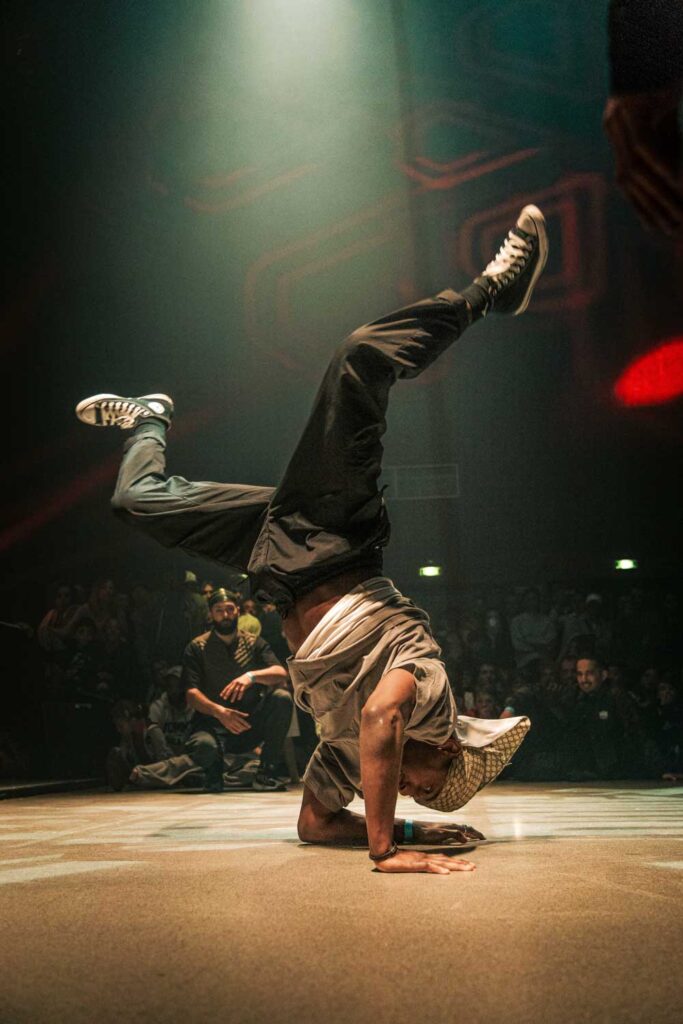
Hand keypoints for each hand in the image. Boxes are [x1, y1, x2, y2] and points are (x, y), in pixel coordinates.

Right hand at [214, 706, 251, 734]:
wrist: (220, 713)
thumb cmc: (228, 711)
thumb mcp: (235, 711)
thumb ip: (241, 714)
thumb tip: (248, 715)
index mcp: (235, 716)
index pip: (242, 722)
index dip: (246, 725)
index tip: (250, 727)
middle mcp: (233, 721)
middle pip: (240, 726)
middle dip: (244, 728)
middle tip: (247, 729)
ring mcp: (230, 724)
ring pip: (237, 729)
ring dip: (241, 730)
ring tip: (243, 730)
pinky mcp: (227, 726)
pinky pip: (232, 730)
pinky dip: (236, 732)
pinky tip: (238, 732)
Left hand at [220, 673, 254, 702]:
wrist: (250, 676)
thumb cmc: (243, 680)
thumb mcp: (237, 681)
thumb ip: (233, 685)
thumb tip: (229, 691)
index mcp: (233, 682)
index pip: (227, 687)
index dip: (224, 691)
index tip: (221, 695)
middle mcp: (236, 682)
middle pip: (230, 689)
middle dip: (227, 694)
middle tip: (224, 699)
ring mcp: (240, 683)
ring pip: (236, 691)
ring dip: (233, 696)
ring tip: (231, 701)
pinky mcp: (244, 685)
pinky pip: (242, 691)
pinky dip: (240, 695)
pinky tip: (238, 699)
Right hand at [375, 850, 475, 874]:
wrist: (383, 854)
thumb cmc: (394, 860)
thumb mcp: (410, 864)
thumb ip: (419, 865)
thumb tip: (429, 867)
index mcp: (425, 858)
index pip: (444, 859)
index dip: (457, 862)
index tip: (469, 865)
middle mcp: (426, 858)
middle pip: (447, 860)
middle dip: (461, 864)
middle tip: (474, 867)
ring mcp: (421, 861)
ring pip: (442, 863)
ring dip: (455, 866)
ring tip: (467, 868)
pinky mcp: (414, 865)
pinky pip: (428, 867)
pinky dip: (438, 869)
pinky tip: (446, 872)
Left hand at [413, 821, 484, 845]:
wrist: (416, 829)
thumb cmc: (428, 832)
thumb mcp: (441, 834)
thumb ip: (454, 835)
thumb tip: (466, 839)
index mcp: (453, 826)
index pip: (468, 829)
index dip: (476, 834)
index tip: (484, 839)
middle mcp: (451, 826)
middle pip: (466, 828)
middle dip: (475, 832)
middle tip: (482, 838)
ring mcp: (447, 827)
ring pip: (462, 829)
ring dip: (469, 833)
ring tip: (474, 838)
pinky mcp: (443, 831)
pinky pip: (456, 832)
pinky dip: (463, 834)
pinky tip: (461, 838)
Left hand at [603, 86, 682, 235]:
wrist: (653, 43)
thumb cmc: (662, 79)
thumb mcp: (665, 119)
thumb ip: (666, 147)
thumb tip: (673, 181)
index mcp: (616, 133)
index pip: (626, 181)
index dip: (641, 208)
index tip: (659, 229)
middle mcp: (612, 128)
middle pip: (630, 181)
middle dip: (651, 209)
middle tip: (672, 230)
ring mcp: (619, 118)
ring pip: (638, 169)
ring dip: (659, 194)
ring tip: (680, 212)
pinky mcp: (632, 108)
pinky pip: (646, 147)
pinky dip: (662, 166)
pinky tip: (677, 183)